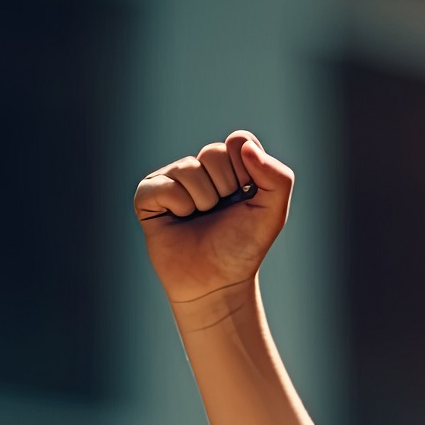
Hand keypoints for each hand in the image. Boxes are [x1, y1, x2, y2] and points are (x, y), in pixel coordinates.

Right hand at [134, 129, 293, 305]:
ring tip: (199, 217)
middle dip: (225, 187)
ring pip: (189, 168)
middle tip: (220, 211)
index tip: (246, 195)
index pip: (239, 141)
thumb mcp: (272, 213)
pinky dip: (177, 205)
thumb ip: (277, 177)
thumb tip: (243, 145)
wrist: (216, 282)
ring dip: (202, 200)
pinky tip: (178, 219)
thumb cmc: (242, 247)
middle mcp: (200, 168)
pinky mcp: (148, 194)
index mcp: (230, 166)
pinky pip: (163, 185)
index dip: (246, 171)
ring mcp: (172, 179)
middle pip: (214, 152)